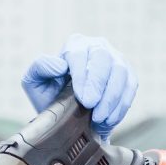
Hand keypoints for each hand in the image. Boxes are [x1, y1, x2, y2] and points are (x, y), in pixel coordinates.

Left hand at [22, 33, 137, 138]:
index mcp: (75, 45)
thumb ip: (39, 68)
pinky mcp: (128, 75)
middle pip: (103, 58)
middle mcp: (97, 47)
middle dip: (98, 84)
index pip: (80, 54)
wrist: (68, 115)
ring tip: (99, 117)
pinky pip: (131, 86)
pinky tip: (110, 119)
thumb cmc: (50, 95)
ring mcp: (115, 59)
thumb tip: (59, 65)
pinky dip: (121, 105)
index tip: (83, 98)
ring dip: (111, 97)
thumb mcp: (35, 83)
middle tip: (91, 106)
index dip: (82, 76)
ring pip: (120, 72)